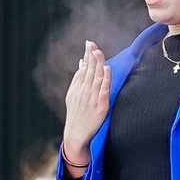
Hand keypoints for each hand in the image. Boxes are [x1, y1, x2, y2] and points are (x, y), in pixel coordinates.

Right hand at [61, 43, 110, 174]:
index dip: (87, 55)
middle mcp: (84, 91)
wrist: (76, 135)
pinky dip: (105, 79)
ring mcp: (92, 98)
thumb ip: (77, 79)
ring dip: (98, 64)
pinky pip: (104, 90)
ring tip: (99, 52)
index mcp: (78, 88)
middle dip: (91, 56)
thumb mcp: (72, 95)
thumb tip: (81, 62)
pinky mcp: (101, 106)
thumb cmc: (76, 115)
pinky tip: (106, 69)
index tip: (89, 43)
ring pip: (96, 77)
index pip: (83, 68)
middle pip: (89, 70)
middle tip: (92, 44)